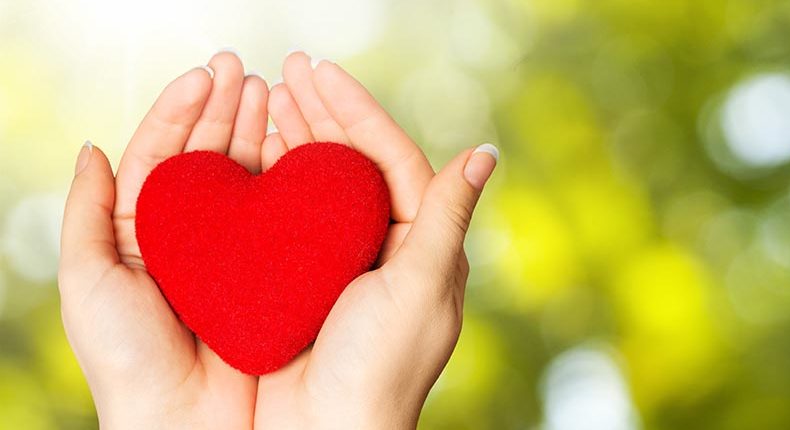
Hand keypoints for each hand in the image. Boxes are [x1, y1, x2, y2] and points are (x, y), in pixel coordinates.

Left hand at [59, 52, 269, 427]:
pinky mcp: (271, 271)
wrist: (186, 423)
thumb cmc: (127, 359)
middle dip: (225, 109)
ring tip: (274, 92)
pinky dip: (287, 178)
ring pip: (246, 179)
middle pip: (207, 157)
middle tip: (246, 70)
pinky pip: (279, 216)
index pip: (162, 155)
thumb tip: (93, 146)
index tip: (208, 76)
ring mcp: (233, 252)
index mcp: (141, 232)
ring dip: (257, 132)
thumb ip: (85, 212)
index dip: (182, 111)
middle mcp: (190, 236)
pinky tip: (295, 146)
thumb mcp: (87, 279)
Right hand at [253, 52, 496, 428]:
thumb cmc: (382, 368)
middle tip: (284, 69)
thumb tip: (485, 151)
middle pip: (352, 164)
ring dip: (294, 139)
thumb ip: (447, 216)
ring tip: (263, 98)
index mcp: (423, 243)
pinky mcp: (303, 280)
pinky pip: (288, 219)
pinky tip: (252, 153)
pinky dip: (271, 183)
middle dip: (320, 114)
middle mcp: (385, 246)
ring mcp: (342, 262)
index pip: (390, 158)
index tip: (321, 73)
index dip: (357, 111)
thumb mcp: (420, 286)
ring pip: (318, 185)